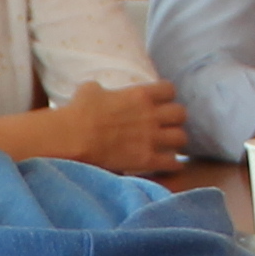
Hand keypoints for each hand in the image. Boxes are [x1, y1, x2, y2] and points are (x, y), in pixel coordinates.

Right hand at [57, 77, 188, 172]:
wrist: (73, 138)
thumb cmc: (78, 113)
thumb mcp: (90, 90)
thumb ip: (102, 90)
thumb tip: (100, 93)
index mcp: (140, 95)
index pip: (169, 90)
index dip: (166, 97)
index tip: (159, 103)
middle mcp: (150, 115)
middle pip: (181, 113)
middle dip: (174, 120)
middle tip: (165, 126)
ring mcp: (150, 138)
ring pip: (181, 138)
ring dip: (175, 142)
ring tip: (167, 146)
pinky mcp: (146, 160)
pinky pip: (172, 163)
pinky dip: (171, 165)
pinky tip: (165, 165)